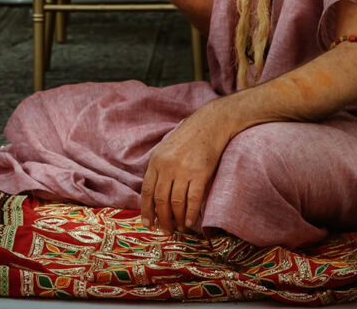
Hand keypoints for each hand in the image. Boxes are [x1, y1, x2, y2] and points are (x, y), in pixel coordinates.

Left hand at [140, 103, 230, 233]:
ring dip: (176, 219)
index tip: (147, 223)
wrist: (209, 125)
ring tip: (178, 229)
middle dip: (161, 218)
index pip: (147, 191)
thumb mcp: (165, 150)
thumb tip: (155, 195)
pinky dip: (190, 213)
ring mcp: (183, 171)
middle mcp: (167, 167)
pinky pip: (193, 199)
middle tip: (164, 231)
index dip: (146, 209)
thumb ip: (159, 170)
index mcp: (156, 161)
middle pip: (160, 200)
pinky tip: (190, 222)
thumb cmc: (187, 139)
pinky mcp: (200, 174)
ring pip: (176, 202)